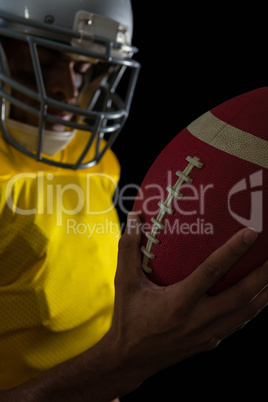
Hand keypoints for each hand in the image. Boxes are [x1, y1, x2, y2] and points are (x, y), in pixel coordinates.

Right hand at [111, 213, 267, 382]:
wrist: (130, 360)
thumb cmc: (128, 319)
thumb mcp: (124, 282)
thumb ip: (128, 249)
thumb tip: (134, 218)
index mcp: (178, 302)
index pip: (212, 272)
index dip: (233, 251)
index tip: (251, 233)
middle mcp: (198, 319)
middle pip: (241, 295)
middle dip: (264, 274)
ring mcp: (208, 333)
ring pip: (246, 312)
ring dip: (265, 292)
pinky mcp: (211, 341)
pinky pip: (239, 322)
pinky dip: (253, 307)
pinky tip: (260, 296)